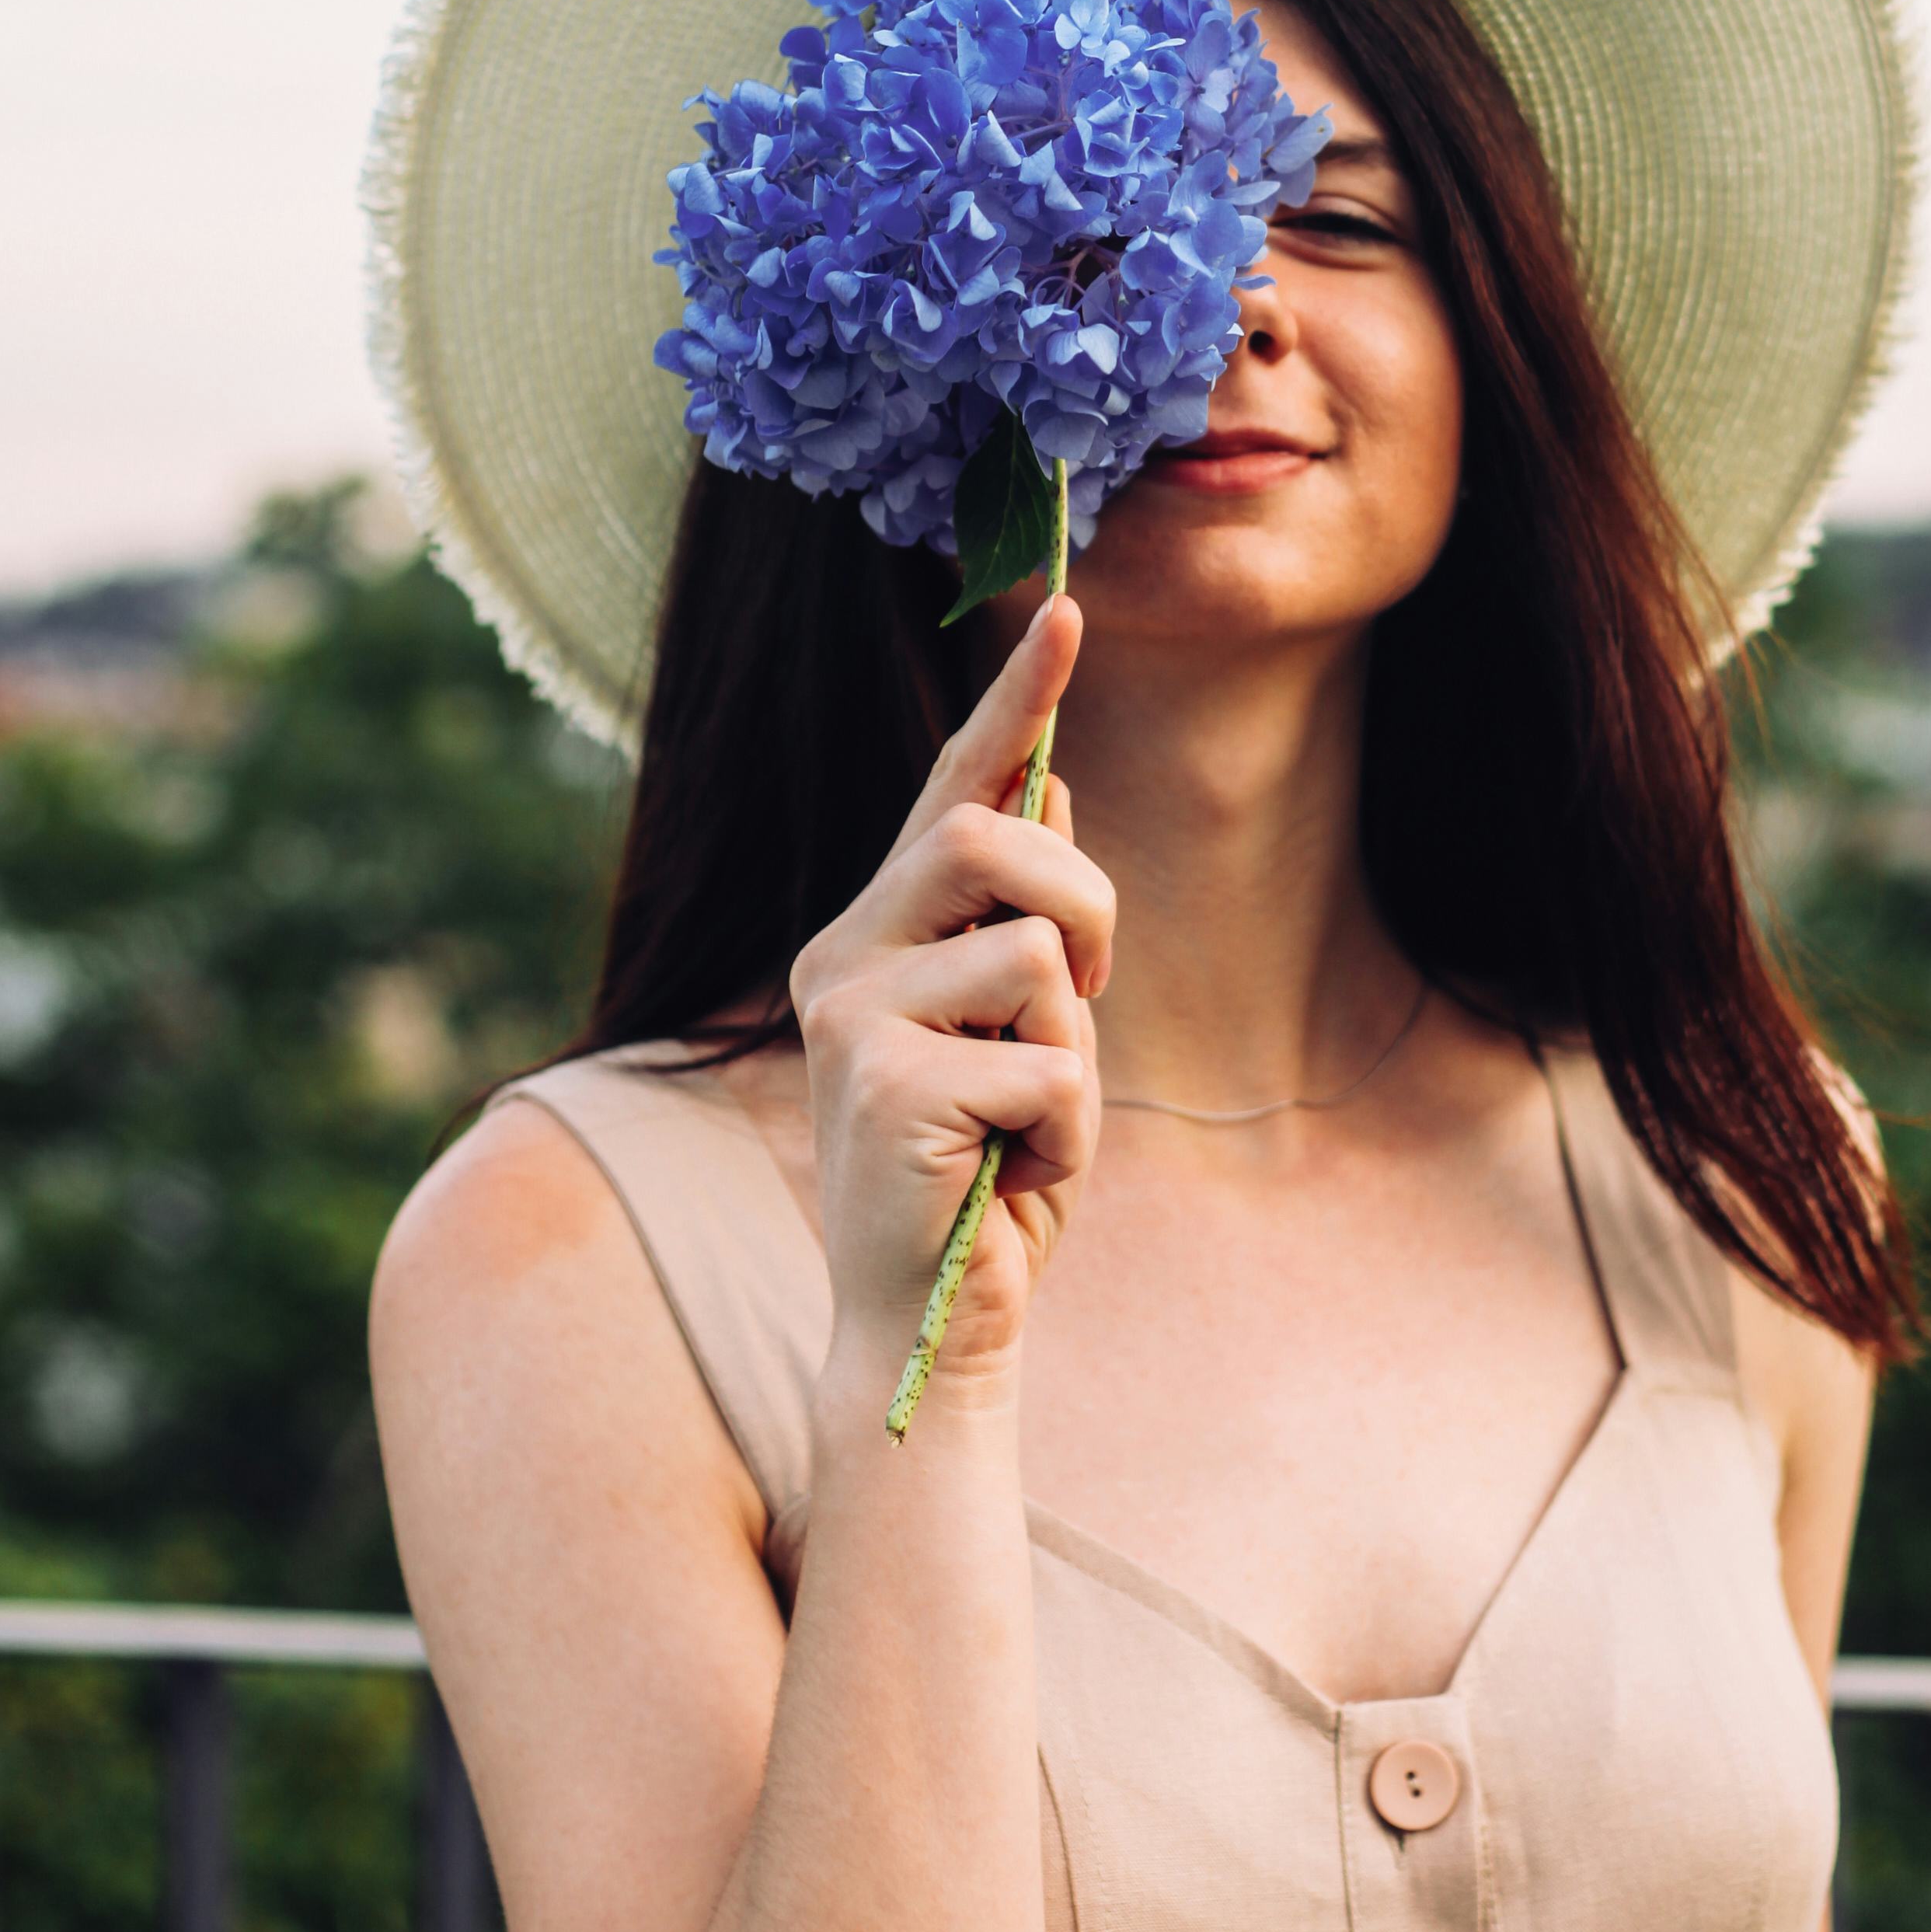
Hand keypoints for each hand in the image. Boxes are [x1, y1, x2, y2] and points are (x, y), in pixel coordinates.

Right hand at [789, 596, 1108, 1400]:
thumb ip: (1022, 927)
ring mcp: (849, 1014)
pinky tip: (1015, 1176)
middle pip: (996, 842)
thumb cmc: (985, 1180)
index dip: (1013, 697)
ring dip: (1076, 1047)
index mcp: (874, 934)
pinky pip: (1046, 1060)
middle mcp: (842, 955)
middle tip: (1088, 999)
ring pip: (1035, 951)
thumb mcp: (1024, 1035)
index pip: (953, 789)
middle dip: (1084, 908)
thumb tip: (1053, 793)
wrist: (929, 1327)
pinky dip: (1067, 1127)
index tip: (1064, 604)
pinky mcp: (878, 1082)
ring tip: (1027, 1122)